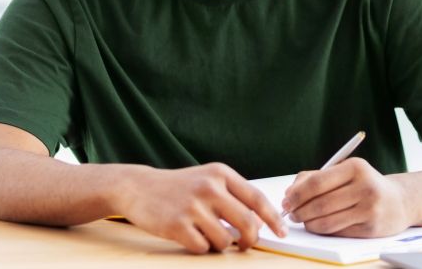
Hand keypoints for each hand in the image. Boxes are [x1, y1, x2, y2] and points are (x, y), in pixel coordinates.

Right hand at [114, 162, 286, 253]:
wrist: (138, 187)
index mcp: (221, 174)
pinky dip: (202, 248)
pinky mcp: (176, 224)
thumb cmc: (180, 186)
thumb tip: (262, 221)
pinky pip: (202, 247)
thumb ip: (234, 196)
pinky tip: (193, 237)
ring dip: (222, 245)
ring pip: (225, 240)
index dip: (273, 218)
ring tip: (209, 236)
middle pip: (247, 222)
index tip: (282, 232)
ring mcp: (192, 206)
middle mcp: (209, 187)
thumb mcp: (208, 180)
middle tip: (247, 244)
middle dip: (251, 239)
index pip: (257, 199)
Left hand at [281, 158, 413, 236]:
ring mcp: (369, 208)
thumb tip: (290, 193)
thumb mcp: (345, 171)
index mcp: (356, 167)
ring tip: (303, 220)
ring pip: (326, 221)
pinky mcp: (370, 228)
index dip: (297, 194)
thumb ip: (316, 177)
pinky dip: (322, 230)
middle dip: (299, 211)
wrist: (399, 201)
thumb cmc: (365, 184)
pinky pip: (337, 231)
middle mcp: (365, 186)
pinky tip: (318, 225)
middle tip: (291, 213)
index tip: (286, 200)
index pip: (317, 182)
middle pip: (320, 204)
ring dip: (308, 223)